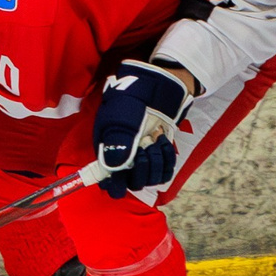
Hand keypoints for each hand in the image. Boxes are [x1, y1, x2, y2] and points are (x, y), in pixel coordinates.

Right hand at [94, 58, 193, 196]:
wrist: (154, 90)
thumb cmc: (131, 103)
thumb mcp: (120, 121)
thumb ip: (117, 146)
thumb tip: (114, 168)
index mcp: (108, 154)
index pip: (109, 183)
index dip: (115, 185)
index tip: (122, 181)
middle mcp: (125, 161)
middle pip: (134, 183)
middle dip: (142, 167)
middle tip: (143, 148)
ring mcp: (144, 160)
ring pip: (152, 178)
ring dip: (156, 159)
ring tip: (154, 141)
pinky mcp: (160, 157)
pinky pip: (166, 171)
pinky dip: (167, 157)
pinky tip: (162, 142)